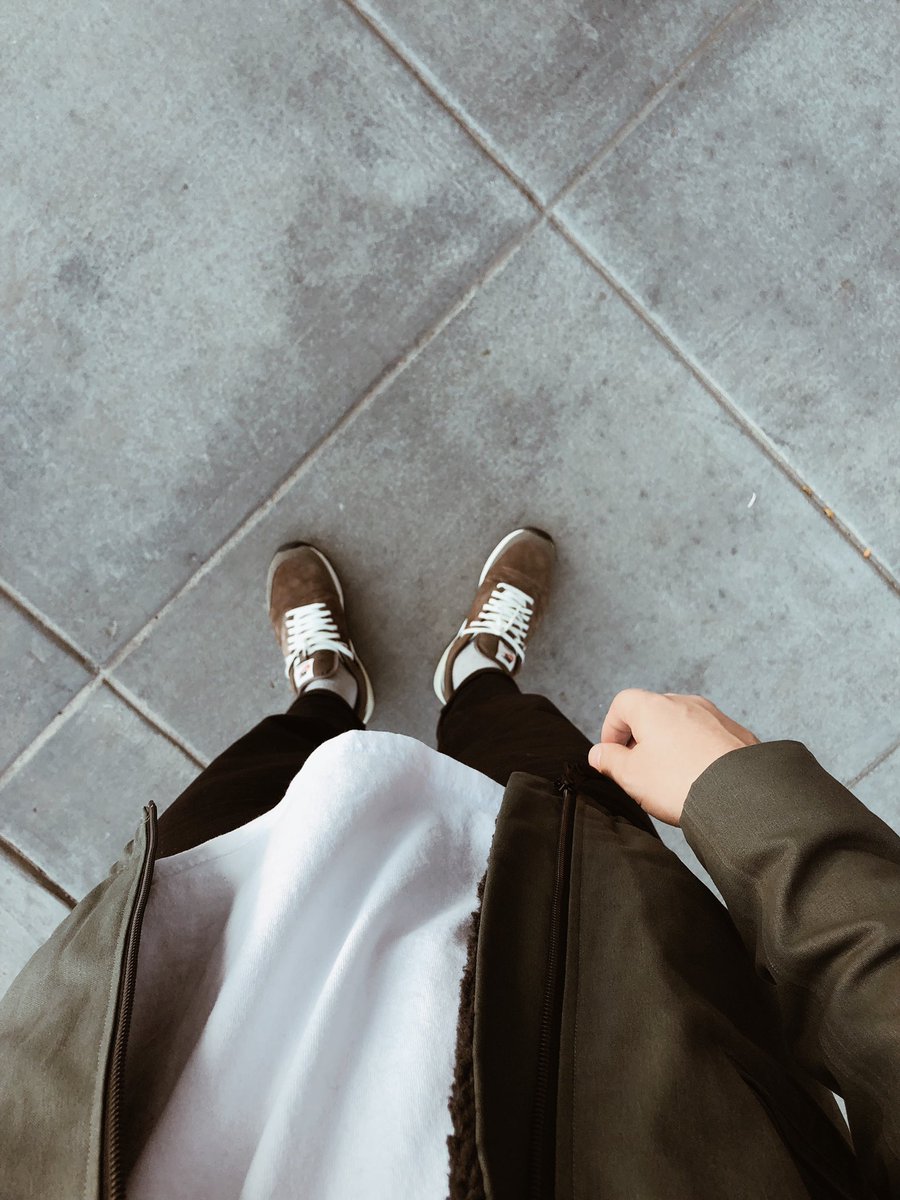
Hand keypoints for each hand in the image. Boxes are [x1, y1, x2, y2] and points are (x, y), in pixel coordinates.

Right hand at [587, 689, 759, 826]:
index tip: (612, 755)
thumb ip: (609, 760)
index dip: (611, 730)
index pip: (621, 704)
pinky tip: (698, 779)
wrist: (740, 796)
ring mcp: (714, 716)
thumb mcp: (631, 775)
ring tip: (670, 778)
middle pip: (652, 713)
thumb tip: (599, 753)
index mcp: (653, 706)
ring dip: (670, 746)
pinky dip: (696, 752)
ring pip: (681, 726)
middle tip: (639, 770)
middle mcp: (685, 703)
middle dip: (641, 739)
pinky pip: (707, 738)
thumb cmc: (681, 782)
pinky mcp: (736, 733)